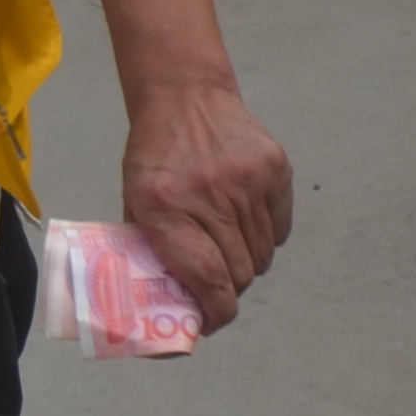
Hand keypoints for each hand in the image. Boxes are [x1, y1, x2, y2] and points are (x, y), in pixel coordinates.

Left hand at [114, 78, 293, 333]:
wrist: (185, 94)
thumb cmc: (155, 154)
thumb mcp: (135, 200)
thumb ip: (153, 250)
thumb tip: (172, 306)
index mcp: (165, 207)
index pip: (207, 279)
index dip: (215, 311)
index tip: (210, 320)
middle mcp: (210, 194)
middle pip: (240, 272)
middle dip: (229, 288)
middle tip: (216, 283)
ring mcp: (248, 180)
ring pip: (262, 255)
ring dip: (247, 261)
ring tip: (228, 244)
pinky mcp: (276, 168)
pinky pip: (280, 228)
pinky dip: (266, 236)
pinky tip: (245, 221)